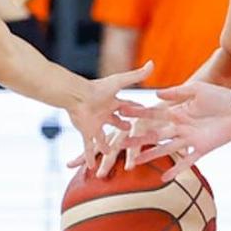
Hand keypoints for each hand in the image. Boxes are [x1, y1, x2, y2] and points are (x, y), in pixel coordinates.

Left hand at [66, 62, 154, 176]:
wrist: (78, 96)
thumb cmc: (97, 88)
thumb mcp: (120, 82)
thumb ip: (137, 74)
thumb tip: (152, 63)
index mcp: (113, 102)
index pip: (127, 107)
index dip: (135, 110)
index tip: (144, 113)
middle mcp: (105, 114)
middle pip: (115, 124)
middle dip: (121, 127)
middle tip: (128, 131)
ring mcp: (96, 124)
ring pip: (102, 139)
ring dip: (106, 147)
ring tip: (111, 156)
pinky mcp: (88, 132)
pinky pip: (89, 147)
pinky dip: (88, 157)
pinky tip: (90, 167)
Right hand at [121, 81, 230, 181]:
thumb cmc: (219, 96)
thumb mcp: (196, 90)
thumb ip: (177, 92)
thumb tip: (156, 94)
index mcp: (177, 112)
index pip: (153, 114)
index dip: (137, 115)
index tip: (121, 114)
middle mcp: (180, 127)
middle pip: (154, 134)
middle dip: (137, 139)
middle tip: (119, 144)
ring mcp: (190, 139)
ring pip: (166, 149)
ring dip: (150, 155)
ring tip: (134, 163)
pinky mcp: (203, 148)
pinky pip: (187, 161)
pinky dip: (176, 169)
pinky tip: (163, 178)